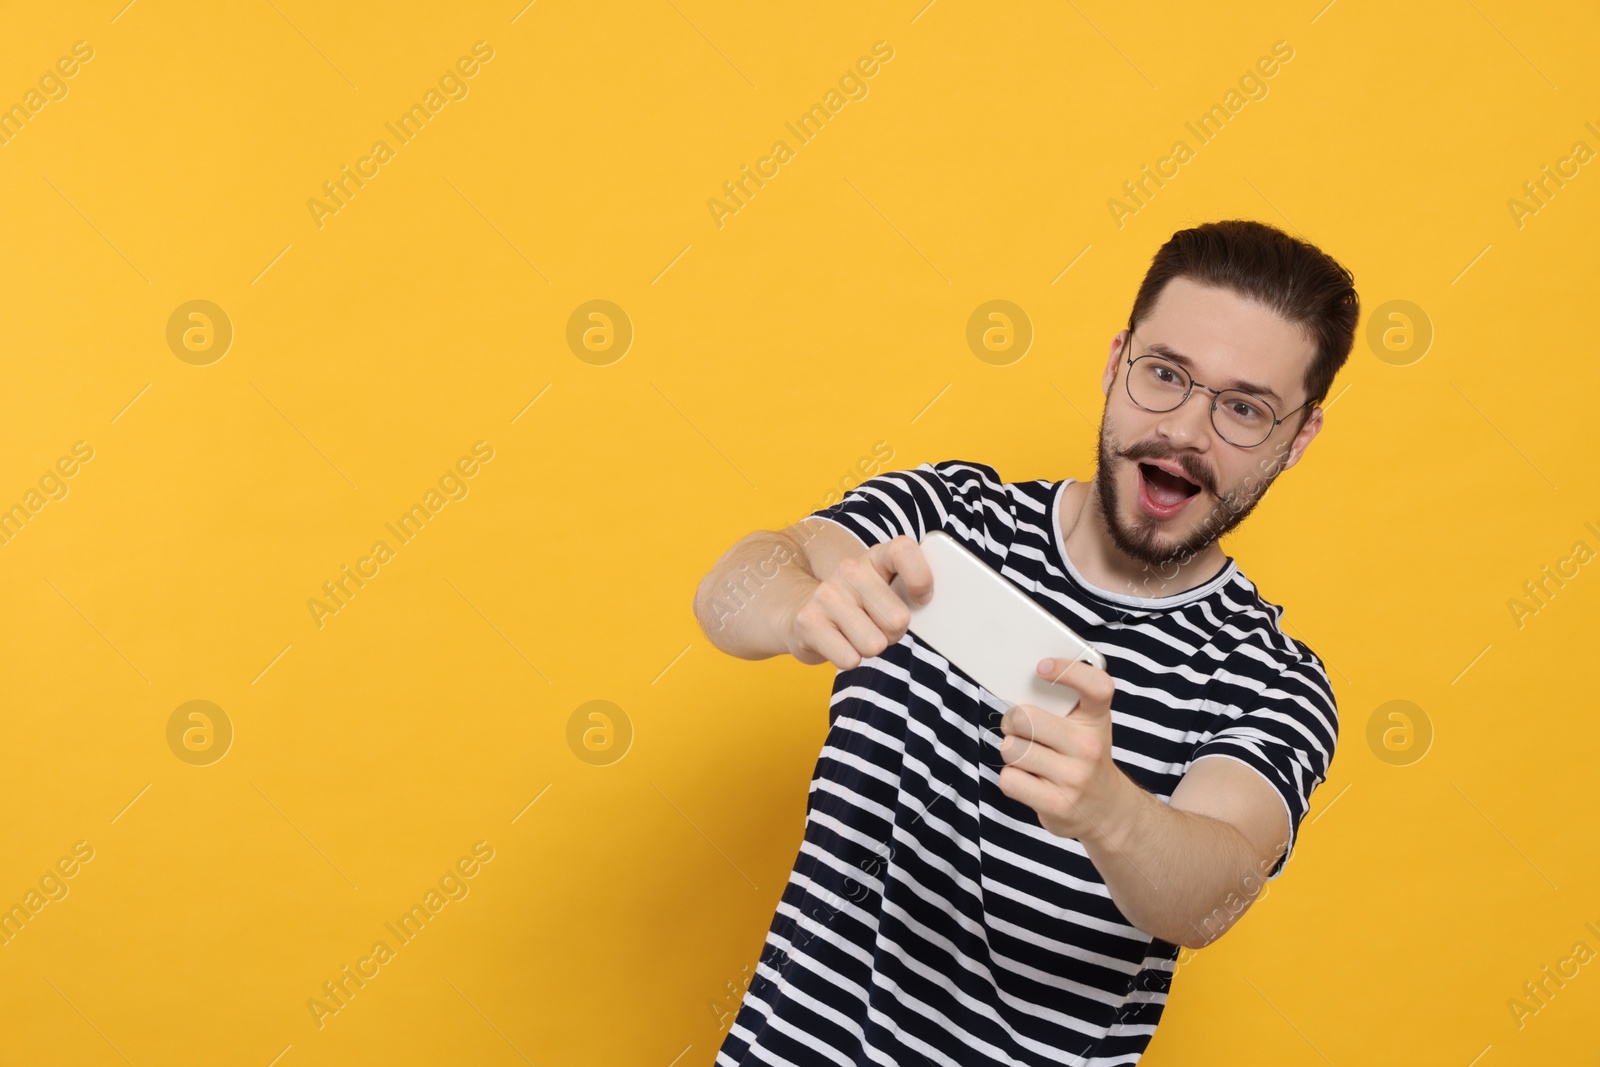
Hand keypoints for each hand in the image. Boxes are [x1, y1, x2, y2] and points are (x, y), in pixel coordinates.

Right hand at [782, 535, 932, 669]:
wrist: (807, 616)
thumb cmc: (860, 607)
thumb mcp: (886, 590)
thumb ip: (910, 593)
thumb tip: (933, 612)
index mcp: (876, 557)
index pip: (904, 550)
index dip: (920, 578)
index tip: (922, 599)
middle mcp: (849, 570)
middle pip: (898, 619)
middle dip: (893, 633)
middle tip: (878, 625)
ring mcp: (826, 594)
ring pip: (874, 644)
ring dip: (870, 647)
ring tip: (856, 634)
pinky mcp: (808, 622)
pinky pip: (850, 659)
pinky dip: (849, 659)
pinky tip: (839, 643)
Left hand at [997, 657, 1132, 841]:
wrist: (1107, 809)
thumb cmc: (1085, 757)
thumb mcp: (1085, 726)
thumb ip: (1060, 705)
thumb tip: (1016, 687)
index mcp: (1097, 719)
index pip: (1097, 686)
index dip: (1069, 670)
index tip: (1042, 667)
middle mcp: (1089, 747)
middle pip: (1024, 718)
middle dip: (1011, 721)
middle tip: (1018, 728)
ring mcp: (1075, 778)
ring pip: (1011, 749)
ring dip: (1011, 751)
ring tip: (1028, 757)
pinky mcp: (1057, 804)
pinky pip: (1009, 779)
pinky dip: (1011, 778)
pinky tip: (1029, 779)